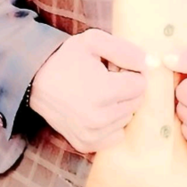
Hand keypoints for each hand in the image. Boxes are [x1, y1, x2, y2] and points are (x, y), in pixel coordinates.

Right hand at [29, 28, 147, 153]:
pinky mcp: (85, 144)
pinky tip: (97, 108)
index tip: (116, 67)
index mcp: (103, 91)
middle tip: (107, 78)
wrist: (36, 81)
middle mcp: (99, 118)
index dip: (132, 72)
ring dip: (120, 104)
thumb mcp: (95, 41)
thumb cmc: (67, 58)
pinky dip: (112, 122)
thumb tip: (151, 63)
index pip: (141, 85)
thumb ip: (125, 50)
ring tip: (99, 91)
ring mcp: (92, 135)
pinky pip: (116, 134)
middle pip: (136, 102)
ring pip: (127, 118)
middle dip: (127, 88)